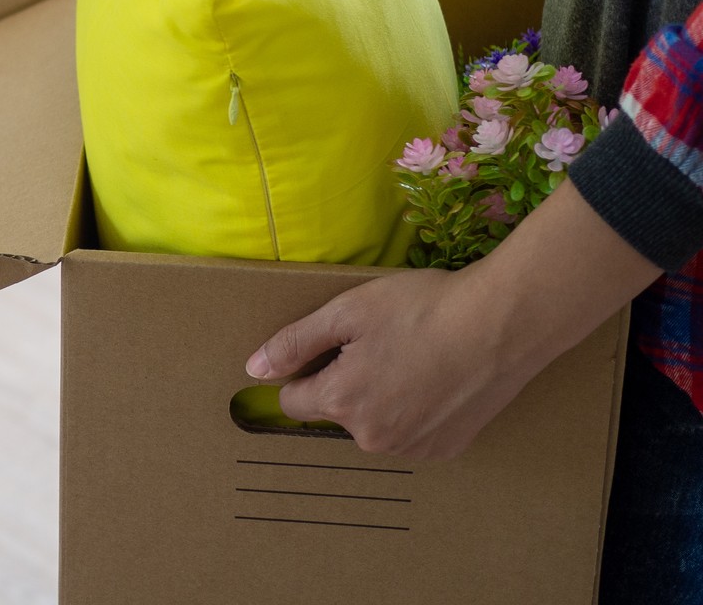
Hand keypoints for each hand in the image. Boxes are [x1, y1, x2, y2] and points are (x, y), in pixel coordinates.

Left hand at [245, 183, 659, 460]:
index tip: (332, 348)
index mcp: (341, 402)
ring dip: (380, 399)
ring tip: (412, 358)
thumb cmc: (422, 309)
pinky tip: (436, 378)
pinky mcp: (447, 449)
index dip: (305, 371)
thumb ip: (295, 343)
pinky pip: (411, 434)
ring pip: (374, 425)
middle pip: (336, 412)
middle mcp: (372, 437)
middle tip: (379, 344)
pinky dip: (415, 411)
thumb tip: (254, 369)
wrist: (503, 323)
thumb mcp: (346, 312)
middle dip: (345, 383)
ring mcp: (412, 448)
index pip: (292, 401)